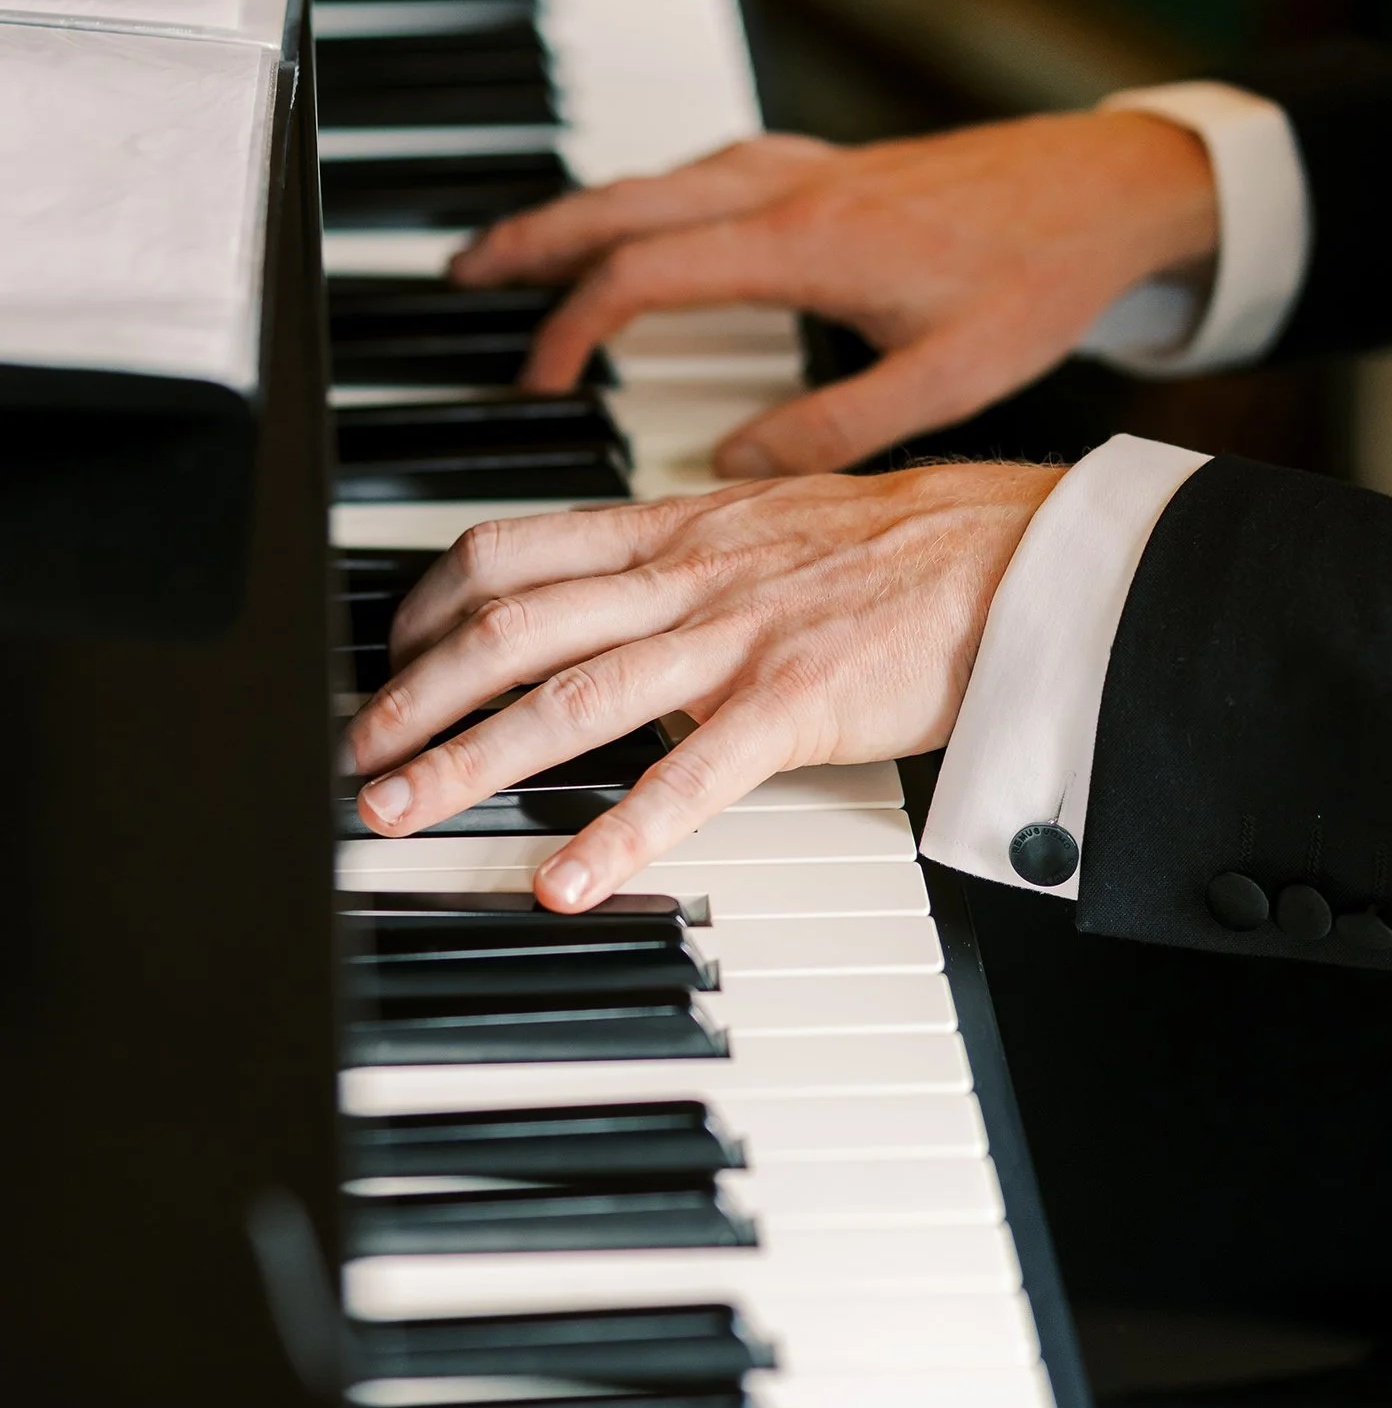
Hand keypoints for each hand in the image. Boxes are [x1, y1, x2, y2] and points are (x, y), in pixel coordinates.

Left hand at [346, 462, 1062, 910]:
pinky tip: (562, 882)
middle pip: (510, 623)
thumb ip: (683, 557)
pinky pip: (689, 778)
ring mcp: (735, 638)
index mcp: (673, 530)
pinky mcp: (796, 703)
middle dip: (416, 693)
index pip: (511, 550)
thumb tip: (616, 588)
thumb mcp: (766, 525)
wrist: (1016, 552)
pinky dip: (617, 834)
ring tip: (401, 811)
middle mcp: (685, 576)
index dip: (429, 605)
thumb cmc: (901, 549)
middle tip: (358, 755)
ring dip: (471, 757)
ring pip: (572, 694)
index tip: (390, 654)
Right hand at [449, 111, 1216, 475]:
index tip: (540, 383)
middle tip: (460, 280)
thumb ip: (834, 430)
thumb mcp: (945, 378)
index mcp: (802, 244)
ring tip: (517, 252)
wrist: (1111, 184)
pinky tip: (636, 227)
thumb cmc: (1038, 273)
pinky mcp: (821, 165)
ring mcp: (800, 168)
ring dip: (577, 213)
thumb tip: (733, 470)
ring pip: (652, 179)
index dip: (572, 329)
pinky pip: (698, 172)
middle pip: (618, 204)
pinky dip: (640, 200)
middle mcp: (785, 191)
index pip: (641, 276)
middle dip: (528, 240)